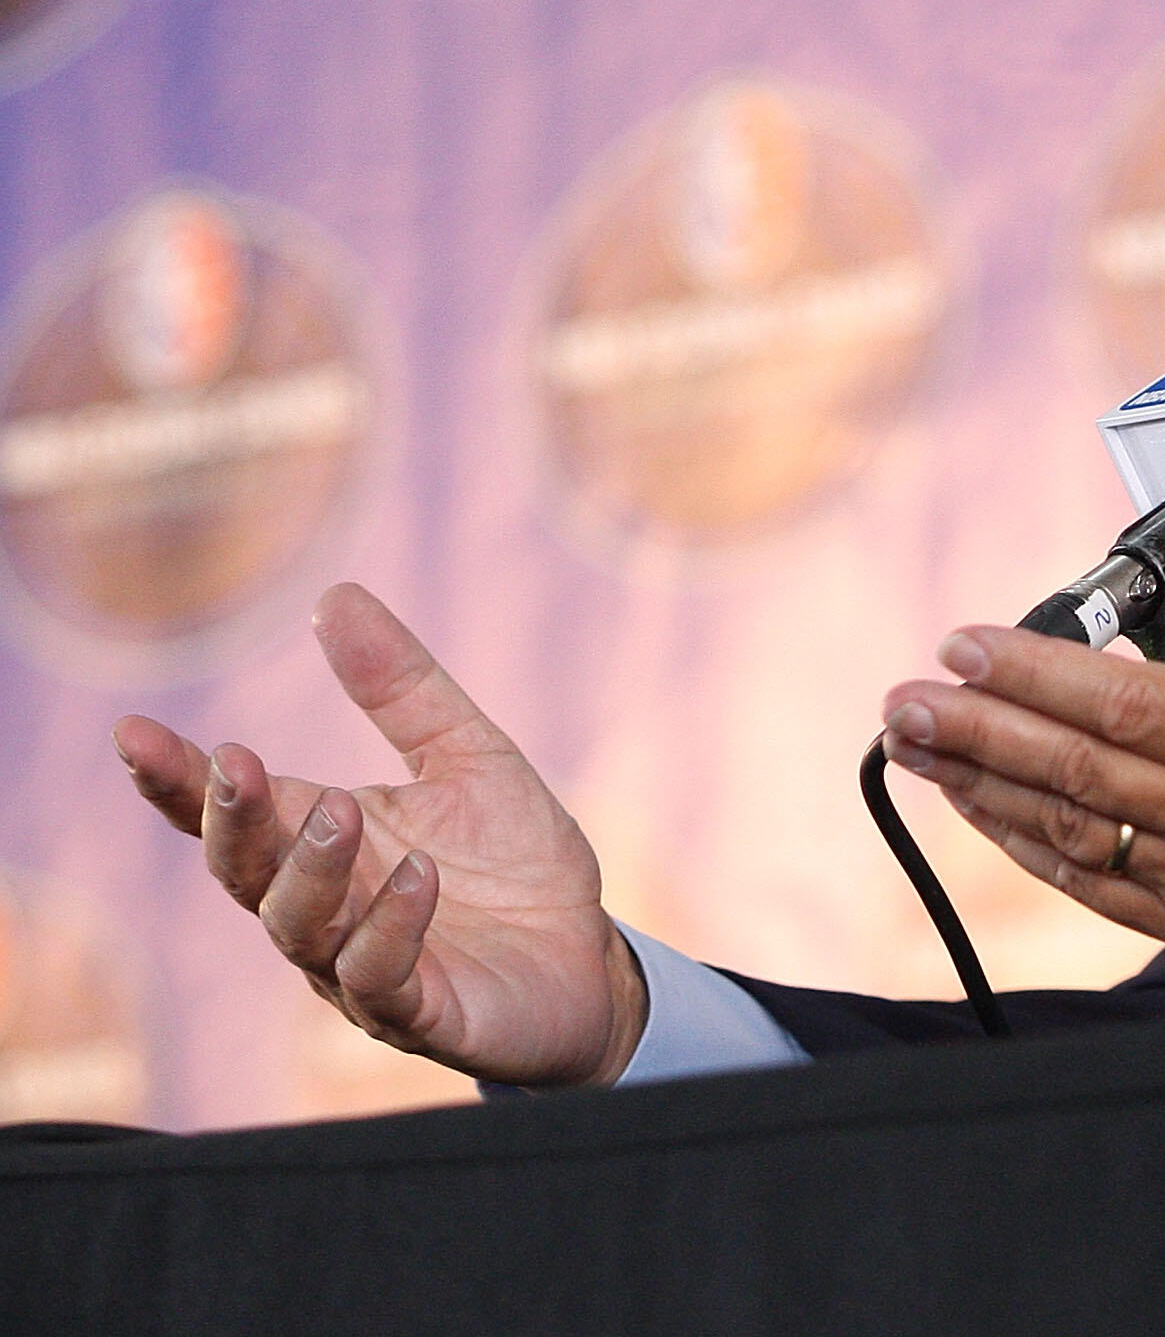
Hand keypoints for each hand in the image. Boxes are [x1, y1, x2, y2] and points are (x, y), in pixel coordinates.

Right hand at [111, 583, 644, 1087]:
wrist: (588, 962)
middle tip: (235, 765)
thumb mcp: (466, 754)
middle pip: (245, 872)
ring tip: (341, 811)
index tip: (132, 733)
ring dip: (312, 868)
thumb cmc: (513, 863)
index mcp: (323, 842)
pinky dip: (392, 927)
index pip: (233, 812)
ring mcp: (361, 969)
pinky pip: (381, 978)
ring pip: (300, 928)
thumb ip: (401, 687)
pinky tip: (419, 877)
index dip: (176, 781)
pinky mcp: (422, 1014)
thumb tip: (333, 595)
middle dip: (230, 820)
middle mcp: (325, 910)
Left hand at [882, 477, 1164, 985]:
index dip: (1033, 674)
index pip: (1123, 704)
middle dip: (976, 730)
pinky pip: (1098, 889)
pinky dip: (1034, 850)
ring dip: (985, 787)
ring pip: (1071, 831)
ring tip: (917, 750)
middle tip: (906, 700)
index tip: (968, 645)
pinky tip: (992, 817)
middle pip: (1073, 770)